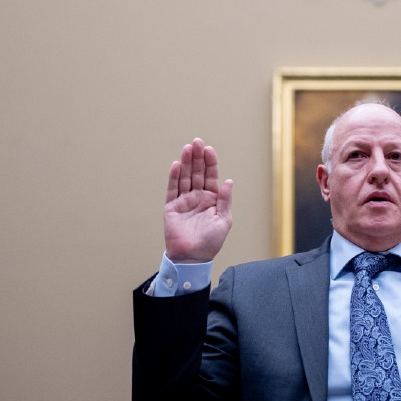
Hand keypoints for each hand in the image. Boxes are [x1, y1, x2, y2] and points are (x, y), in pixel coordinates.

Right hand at [163, 138, 232, 262]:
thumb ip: (225, 200)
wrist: (192, 258)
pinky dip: (173, 177)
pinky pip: (172, 190)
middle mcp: (197, 197)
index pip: (210, 176)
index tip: (209, 150)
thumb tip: (229, 181)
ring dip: (185, 163)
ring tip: (187, 148)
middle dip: (197, 157)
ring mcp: (184, 201)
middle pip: (196, 173)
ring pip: (184, 177)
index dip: (210, 163)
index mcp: (211, 199)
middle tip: (197, 142)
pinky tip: (176, 165)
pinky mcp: (171, 207)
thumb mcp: (224, 221)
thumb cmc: (210, 242)